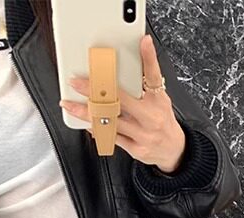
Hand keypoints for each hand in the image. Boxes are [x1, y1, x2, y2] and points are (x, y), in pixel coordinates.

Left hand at [59, 34, 186, 173]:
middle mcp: (151, 117)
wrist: (173, 149)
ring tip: (70, 105)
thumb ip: (146, 81)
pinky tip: (86, 122)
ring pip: (111, 121)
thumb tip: (135, 57)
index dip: (149, 57)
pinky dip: (97, 128)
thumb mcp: (159, 98)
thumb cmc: (162, 120)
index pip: (154, 75)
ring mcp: (143, 134)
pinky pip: (112, 138)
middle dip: (95, 90)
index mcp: (158, 100)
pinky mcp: (136, 149)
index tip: (143, 42)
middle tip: (76, 82)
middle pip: (120, 100)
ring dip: (87, 112)